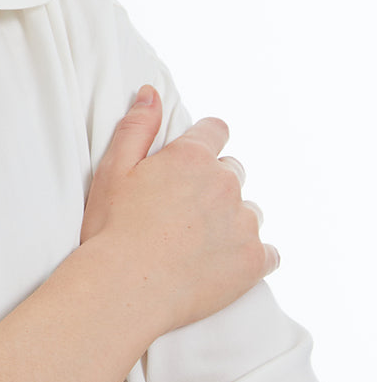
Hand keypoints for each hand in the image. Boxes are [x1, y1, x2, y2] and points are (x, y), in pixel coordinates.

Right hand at [80, 84, 277, 334]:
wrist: (125, 288)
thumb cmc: (112, 228)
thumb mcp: (112, 169)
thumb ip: (137, 127)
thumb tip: (151, 92)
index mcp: (192, 158)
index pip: (216, 131)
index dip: (205, 141)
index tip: (193, 159)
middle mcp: (226, 185)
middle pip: (233, 171)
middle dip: (214, 183)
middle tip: (183, 209)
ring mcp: (243, 224)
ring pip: (249, 211)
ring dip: (232, 219)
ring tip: (199, 242)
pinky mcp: (253, 261)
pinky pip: (269, 252)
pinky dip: (252, 255)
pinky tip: (225, 264)